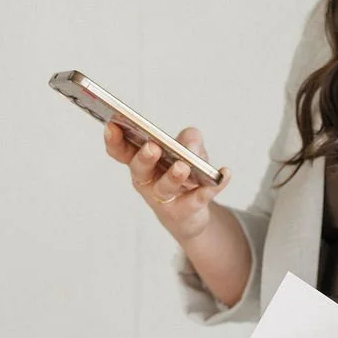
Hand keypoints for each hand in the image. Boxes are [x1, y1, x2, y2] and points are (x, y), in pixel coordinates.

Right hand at [103, 122, 231, 241]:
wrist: (190, 212)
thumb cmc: (182, 172)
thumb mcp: (187, 149)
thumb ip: (189, 140)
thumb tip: (191, 146)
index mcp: (141, 161)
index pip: (121, 152)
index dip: (114, 140)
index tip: (112, 125)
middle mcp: (147, 181)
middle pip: (140, 170)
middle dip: (145, 158)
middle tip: (152, 147)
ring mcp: (164, 199)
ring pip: (165, 188)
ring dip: (174, 176)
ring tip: (183, 166)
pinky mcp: (184, 211)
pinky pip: (198, 199)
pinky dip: (212, 187)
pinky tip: (225, 174)